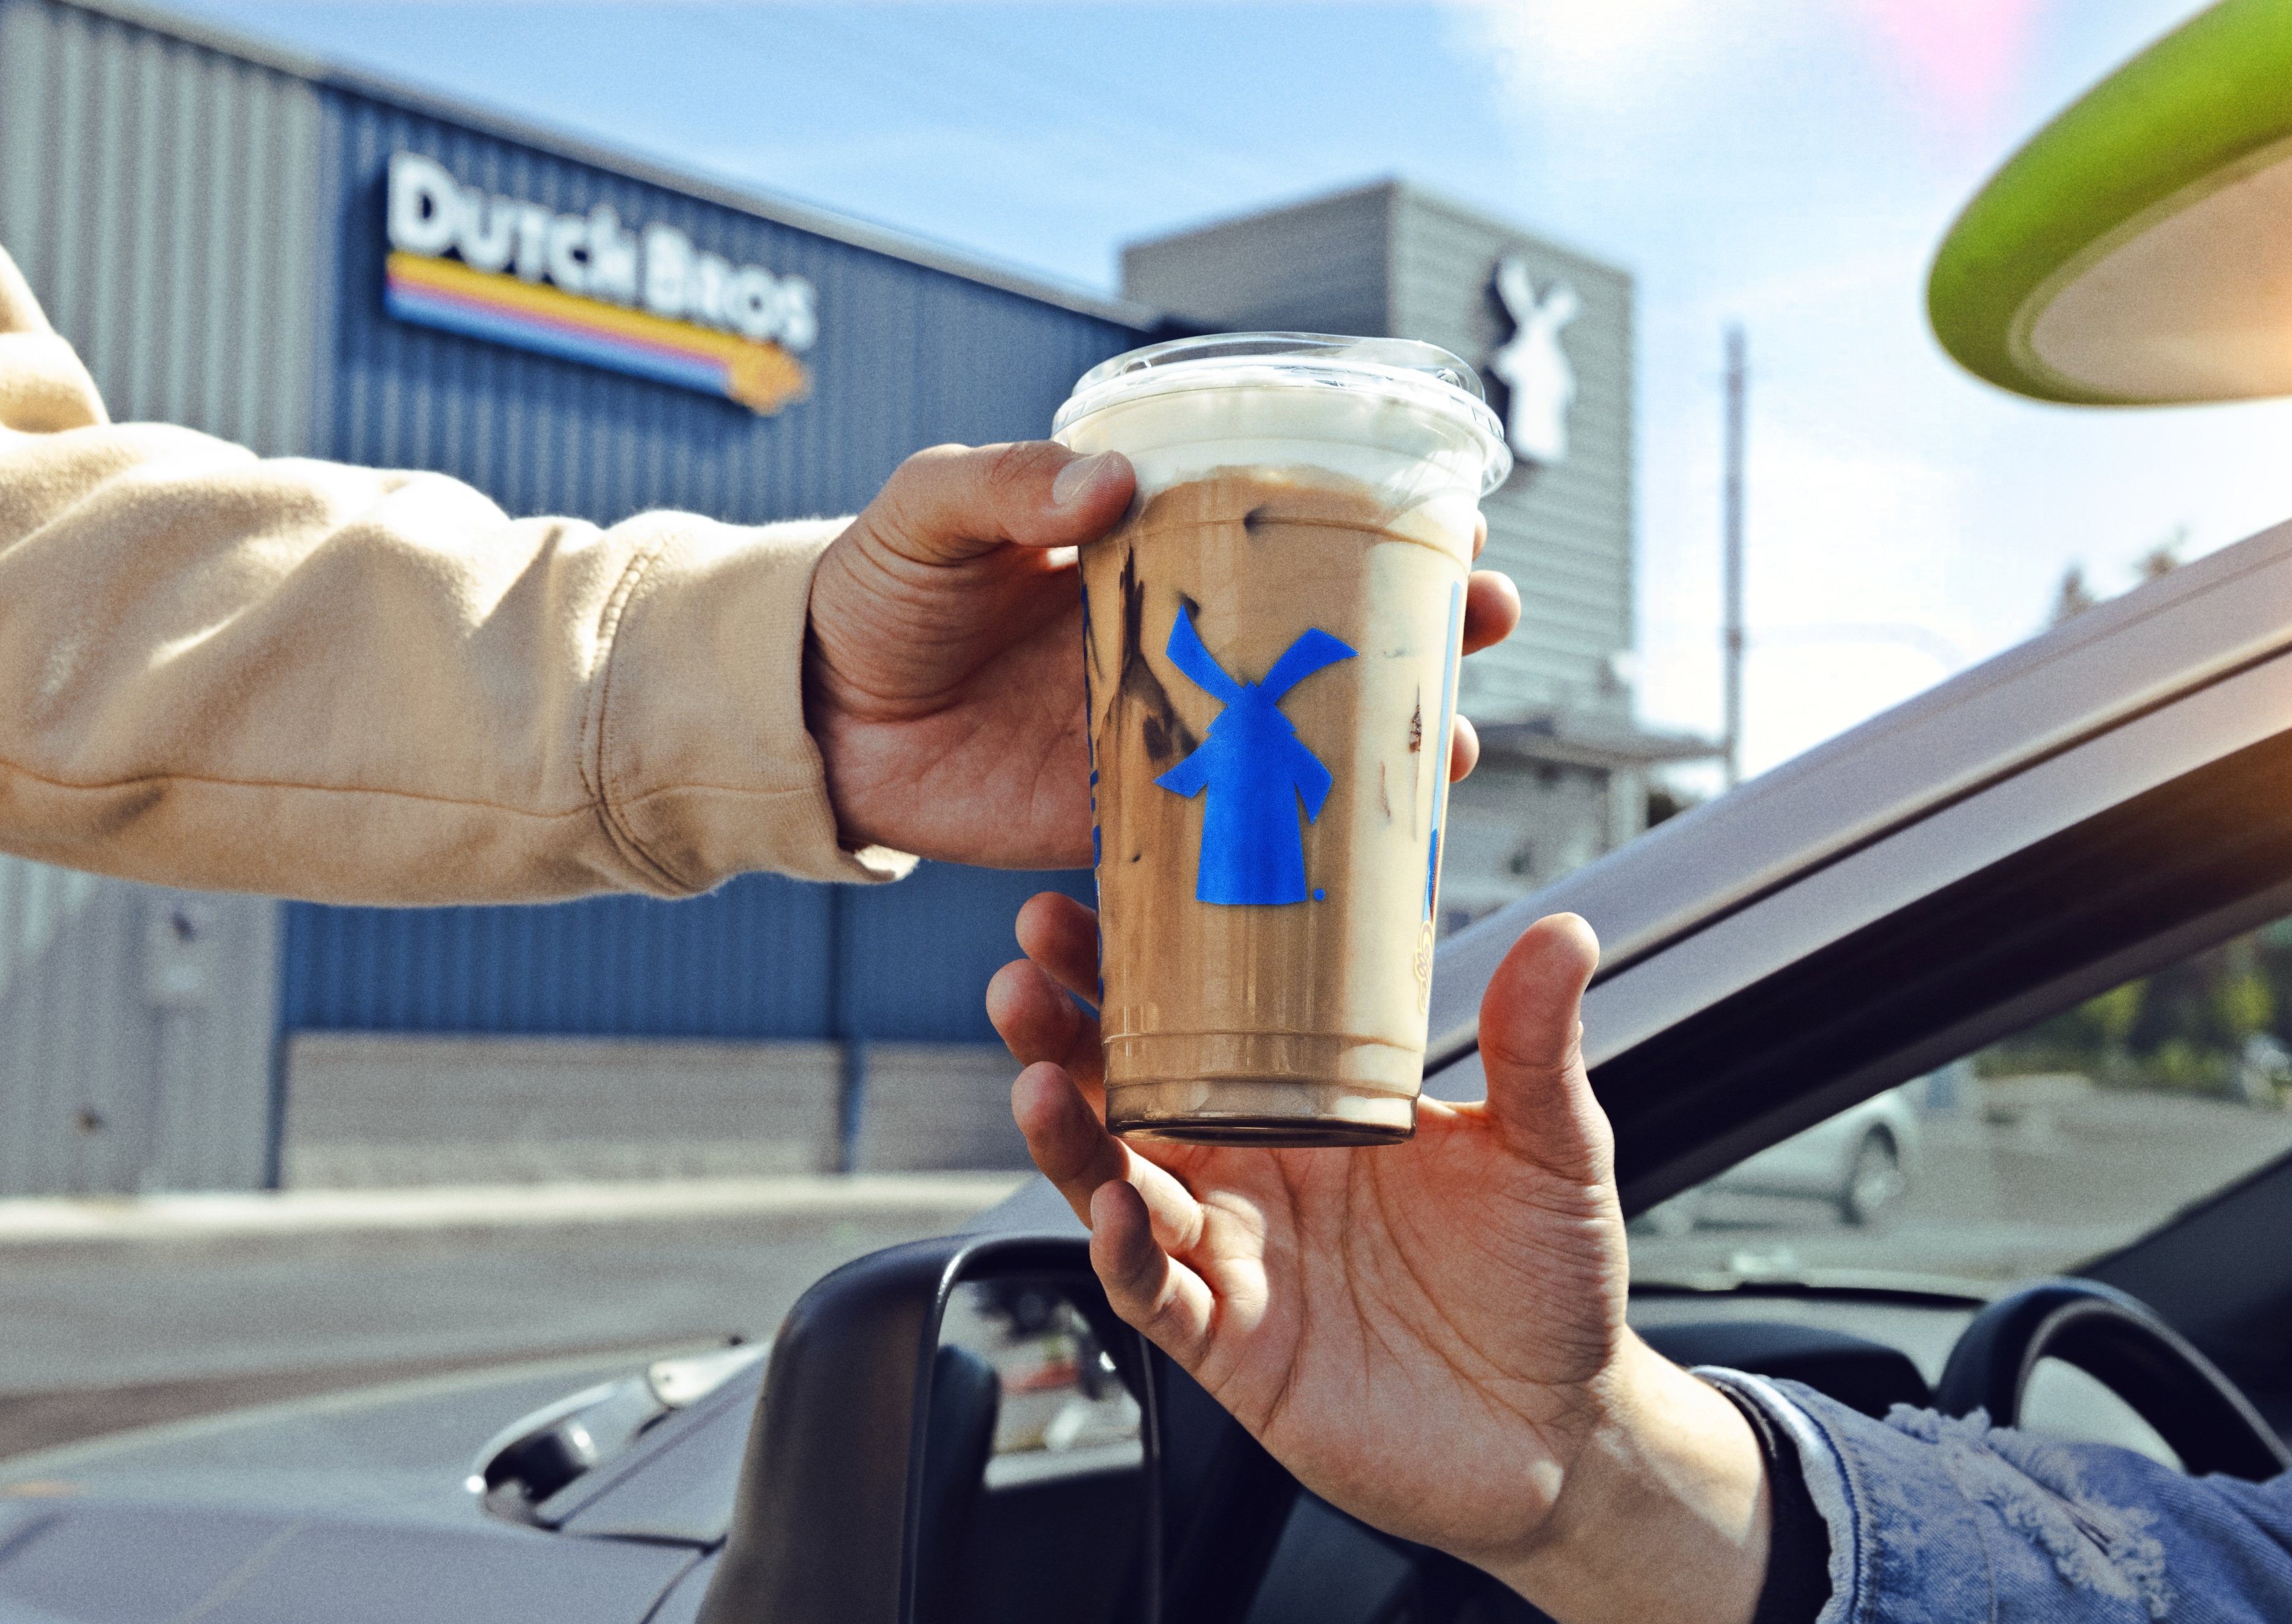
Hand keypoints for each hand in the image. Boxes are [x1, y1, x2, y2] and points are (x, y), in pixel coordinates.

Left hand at [804, 441, 1520, 867]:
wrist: (808, 715)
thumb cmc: (869, 589)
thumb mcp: (929, 510)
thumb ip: (1006, 486)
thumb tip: (1105, 487)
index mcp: (1147, 550)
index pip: (1285, 524)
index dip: (1373, 518)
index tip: (1451, 511)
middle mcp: (1177, 641)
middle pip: (1324, 631)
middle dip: (1418, 627)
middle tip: (1483, 616)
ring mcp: (1161, 731)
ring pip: (1301, 735)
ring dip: (1385, 739)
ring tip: (1446, 739)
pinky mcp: (1123, 818)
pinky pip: (1225, 829)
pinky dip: (1294, 839)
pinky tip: (1359, 846)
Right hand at [988, 899, 1773, 1623]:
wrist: (1561, 1426)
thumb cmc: (1544, 1279)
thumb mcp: (1548, 1144)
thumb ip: (1534, 1043)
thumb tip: (1560, 934)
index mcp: (1306, 1107)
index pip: (1199, 1021)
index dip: (1134, 968)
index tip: (1086, 903)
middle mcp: (1252, 1175)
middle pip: (1126, 1095)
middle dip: (1063, 1036)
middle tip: (1022, 978)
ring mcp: (1235, 1259)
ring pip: (1117, 1188)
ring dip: (1070, 1138)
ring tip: (1036, 1081)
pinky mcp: (1234, 1348)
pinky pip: (1156, 1296)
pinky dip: (1126, 1256)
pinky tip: (1117, 1211)